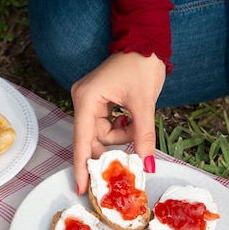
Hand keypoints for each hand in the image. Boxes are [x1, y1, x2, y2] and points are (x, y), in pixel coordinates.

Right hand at [71, 51, 165, 193]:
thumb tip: (147, 164)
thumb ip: (143, 136)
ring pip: (101, 133)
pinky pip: (106, 124)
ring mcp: (89, 100)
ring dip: (121, 136)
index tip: (81, 188)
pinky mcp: (98, 100)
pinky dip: (120, 128)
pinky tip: (131, 120)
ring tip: (137, 125)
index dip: (82, 166)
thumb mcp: (144, 103)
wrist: (146, 40)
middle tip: (127, 165)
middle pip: (92, 138)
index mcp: (87, 99)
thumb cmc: (142, 64)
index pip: (81, 140)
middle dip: (111, 149)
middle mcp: (82, 100)